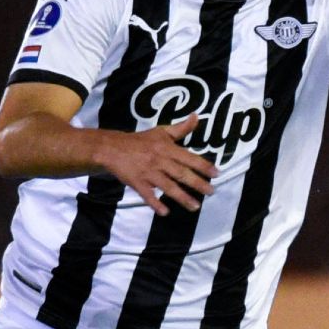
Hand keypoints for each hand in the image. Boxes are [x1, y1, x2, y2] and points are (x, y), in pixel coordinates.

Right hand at [94, 115, 216, 214]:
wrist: (112, 147)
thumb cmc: (140, 140)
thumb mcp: (161, 131)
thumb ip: (181, 128)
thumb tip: (196, 117)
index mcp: (167, 148)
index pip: (188, 157)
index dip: (203, 165)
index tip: (217, 173)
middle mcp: (159, 160)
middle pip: (181, 173)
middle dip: (197, 183)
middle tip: (211, 192)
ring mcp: (148, 172)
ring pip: (168, 186)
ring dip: (182, 197)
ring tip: (195, 207)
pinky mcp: (137, 182)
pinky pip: (147, 195)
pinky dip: (155, 203)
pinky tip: (165, 212)